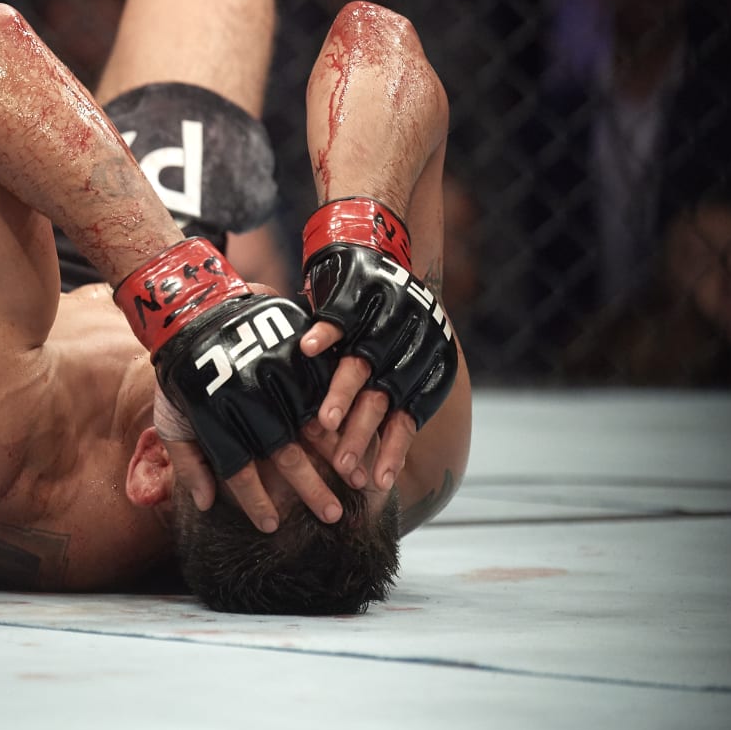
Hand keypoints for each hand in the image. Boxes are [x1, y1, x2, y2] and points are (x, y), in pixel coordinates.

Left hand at [117, 238, 343, 531]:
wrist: (189, 309)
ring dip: (336, 452)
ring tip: (357, 477)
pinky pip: (320, 384)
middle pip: (282, 452)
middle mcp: (246, 399)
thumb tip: (205, 504)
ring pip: (309, 421)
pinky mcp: (288, 349)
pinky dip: (341, 410)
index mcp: (215, 419)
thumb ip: (187, 462)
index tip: (273, 527)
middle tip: (333, 516)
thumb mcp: (170, 418)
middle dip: (309, 487)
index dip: (255, 501)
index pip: (238, 470)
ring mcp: (270, 373)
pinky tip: (357, 430)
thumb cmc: (178, 372)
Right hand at [299, 198, 458, 492]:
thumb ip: (385, 402)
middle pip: (382, 398)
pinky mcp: (360, 290)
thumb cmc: (383, 316)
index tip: (375, 483)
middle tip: (343, 466)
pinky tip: (308, 351)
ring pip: (361, 363)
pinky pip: (340, 315)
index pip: (407, 417)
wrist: (375, 246)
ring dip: (341, 393)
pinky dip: (325, 333)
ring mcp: (384, 318)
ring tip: (324, 422)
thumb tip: (375, 465)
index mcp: (422, 365)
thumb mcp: (397, 358)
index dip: (392, 450)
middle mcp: (407, 343)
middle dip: (362, 433)